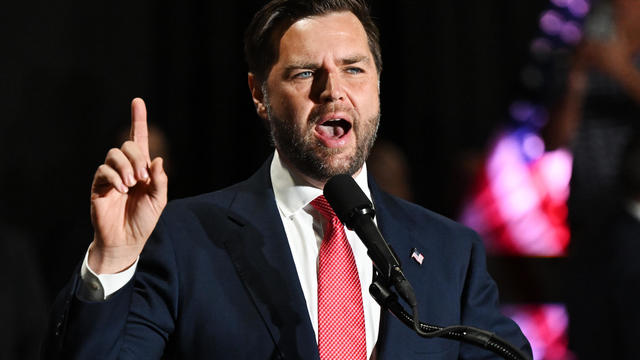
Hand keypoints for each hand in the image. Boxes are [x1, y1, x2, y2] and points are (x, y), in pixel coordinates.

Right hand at [88, 98, 167, 273]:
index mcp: (143, 169)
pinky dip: (114, 177)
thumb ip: (160, 180)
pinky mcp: (98, 185)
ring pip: (113, 154)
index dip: (139, 120)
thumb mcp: (159, 200)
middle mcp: (126, 168)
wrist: (126, 240)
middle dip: (137, 158)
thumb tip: (157, 160)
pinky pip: (103, 170)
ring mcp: (111, 176)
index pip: (140, 139)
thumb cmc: (144, 220)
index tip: (138, 101)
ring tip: (131, 185)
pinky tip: (121, 189)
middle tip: (142, 178)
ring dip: (126, 167)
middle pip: (127, 145)